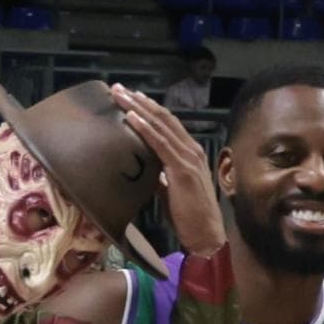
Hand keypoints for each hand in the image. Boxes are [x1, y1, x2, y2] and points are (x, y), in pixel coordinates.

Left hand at [104, 80, 217, 258]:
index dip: (148, 108)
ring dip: (138, 108)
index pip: (167, 124)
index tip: (129, 97)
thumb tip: (148, 171)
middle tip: (118, 88)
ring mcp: (188, 158)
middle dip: (139, 101)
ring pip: (160, 125)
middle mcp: (191, 150)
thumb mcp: (172, 190)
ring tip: (120, 95)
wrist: (206, 235)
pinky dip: (144, 128)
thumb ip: (162, 177)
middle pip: (162, 118)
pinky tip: (131, 117)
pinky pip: (160, 143)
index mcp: (190, 153)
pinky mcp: (181, 169)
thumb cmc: (188, 216)